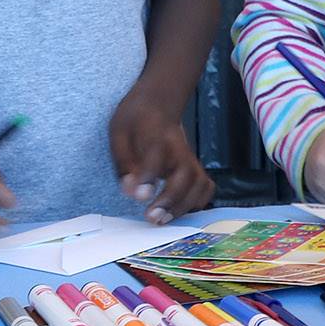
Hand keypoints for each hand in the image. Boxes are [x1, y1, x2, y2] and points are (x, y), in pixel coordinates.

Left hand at [109, 88, 214, 223]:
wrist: (156, 105)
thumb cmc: (134, 121)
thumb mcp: (119, 133)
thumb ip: (124, 162)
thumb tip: (130, 191)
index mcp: (156, 134)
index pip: (157, 155)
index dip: (149, 177)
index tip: (139, 197)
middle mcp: (179, 148)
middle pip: (186, 174)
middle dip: (171, 199)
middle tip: (152, 217)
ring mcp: (190, 158)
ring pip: (199, 184)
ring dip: (183, 206)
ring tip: (162, 220)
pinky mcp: (195, 168)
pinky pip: (205, 188)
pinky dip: (197, 202)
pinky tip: (178, 212)